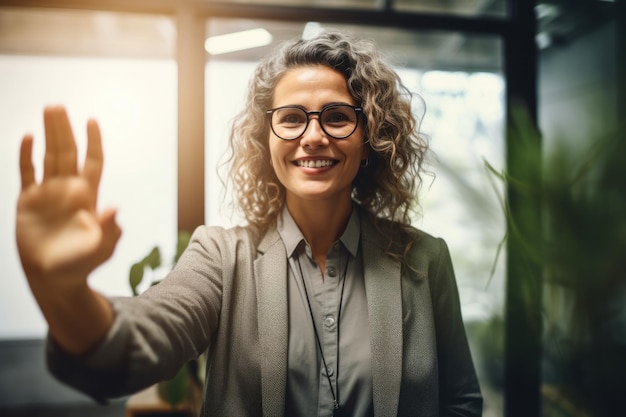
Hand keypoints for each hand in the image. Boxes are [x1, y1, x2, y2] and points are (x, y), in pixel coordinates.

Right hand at [16, 106, 121, 283]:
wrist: (53, 278)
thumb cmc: (81, 265)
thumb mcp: (100, 248)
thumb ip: (109, 230)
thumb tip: (115, 210)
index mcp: (88, 197)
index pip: (93, 162)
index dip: (93, 142)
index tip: (92, 120)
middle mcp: (68, 190)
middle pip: (68, 152)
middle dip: (64, 130)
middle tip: (58, 106)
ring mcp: (48, 193)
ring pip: (48, 157)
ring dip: (48, 134)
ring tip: (48, 110)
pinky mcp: (28, 201)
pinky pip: (26, 172)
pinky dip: (26, 155)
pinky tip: (27, 137)